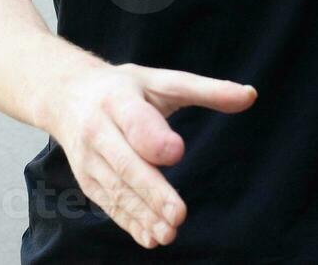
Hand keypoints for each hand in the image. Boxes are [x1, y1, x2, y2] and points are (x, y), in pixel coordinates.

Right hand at [47, 62, 256, 249]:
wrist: (67, 96)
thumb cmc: (123, 88)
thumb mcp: (162, 80)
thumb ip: (206, 90)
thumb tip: (250, 96)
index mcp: (118, 99)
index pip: (135, 121)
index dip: (153, 137)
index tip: (176, 152)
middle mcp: (98, 130)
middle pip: (126, 163)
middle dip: (152, 191)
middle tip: (179, 214)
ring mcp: (89, 159)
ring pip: (117, 189)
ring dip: (142, 213)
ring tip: (169, 232)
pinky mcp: (87, 180)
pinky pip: (109, 204)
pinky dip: (129, 222)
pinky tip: (150, 236)